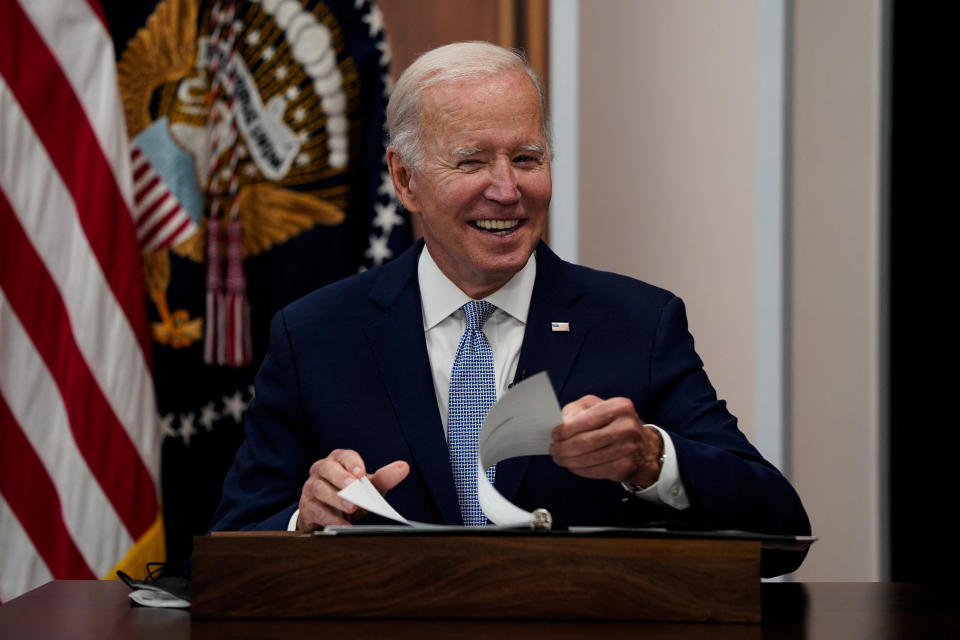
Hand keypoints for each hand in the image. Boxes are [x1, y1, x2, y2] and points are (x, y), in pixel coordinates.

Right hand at [296, 449, 408, 531]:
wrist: (331, 516)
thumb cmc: (353, 495)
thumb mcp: (369, 487)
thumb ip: (385, 478)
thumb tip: (404, 467)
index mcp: (338, 460)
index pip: (343, 456)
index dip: (351, 463)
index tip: (361, 472)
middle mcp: (321, 470)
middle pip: (327, 468)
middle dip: (341, 478)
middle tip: (354, 487)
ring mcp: (310, 488)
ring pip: (319, 489)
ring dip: (336, 498)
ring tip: (352, 507)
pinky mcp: (306, 507)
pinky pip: (315, 510)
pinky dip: (330, 518)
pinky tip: (343, 524)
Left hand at [549, 395, 663, 487]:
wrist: (644, 445)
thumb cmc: (614, 423)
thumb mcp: (597, 407)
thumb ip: (577, 410)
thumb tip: (560, 424)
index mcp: (619, 407)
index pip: (584, 421)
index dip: (564, 430)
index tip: (554, 435)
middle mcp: (627, 427)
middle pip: (584, 442)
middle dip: (563, 448)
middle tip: (553, 450)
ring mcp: (629, 449)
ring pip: (587, 458)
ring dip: (568, 461)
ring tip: (560, 458)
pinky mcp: (626, 467)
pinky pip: (595, 471)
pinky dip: (579, 470)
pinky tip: (573, 466)